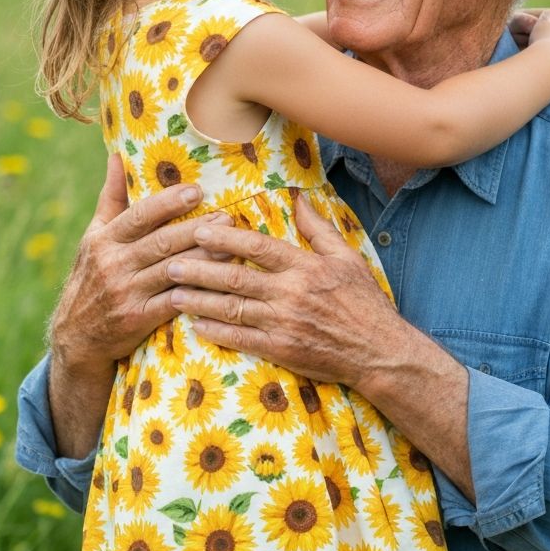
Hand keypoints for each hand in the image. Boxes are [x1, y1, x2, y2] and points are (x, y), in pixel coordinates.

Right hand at [48, 155, 228, 375]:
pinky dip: (197, 292)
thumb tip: (118, 155)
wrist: (76, 336)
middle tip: (227, 217)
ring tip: (232, 246)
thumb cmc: (92, 276)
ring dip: (204, 258)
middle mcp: (113, 264)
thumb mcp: (94, 236)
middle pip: (160, 242)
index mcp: (104, 239)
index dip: (168, 203)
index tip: (197, 191)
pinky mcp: (138, 319)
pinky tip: (220, 284)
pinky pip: (173, 303)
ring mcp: (126, 293)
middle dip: (196, 229)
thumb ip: (112, 197)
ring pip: (171, 271)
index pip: (139, 215)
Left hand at [165, 193, 408, 389]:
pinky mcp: (282, 350)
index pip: (257, 248)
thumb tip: (300, 198)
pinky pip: (242, 340)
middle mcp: (291, 293)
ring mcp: (284, 324)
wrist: (379, 352)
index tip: (200, 231)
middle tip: (170, 262)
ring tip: (172, 294)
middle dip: (199, 270)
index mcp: (305, 267)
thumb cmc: (364, 302)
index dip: (225, 239)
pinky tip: (196, 326)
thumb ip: (319, 229)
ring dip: (199, 302)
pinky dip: (217, 333)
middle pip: (236, 279)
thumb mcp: (347, 258)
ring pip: (232, 310)